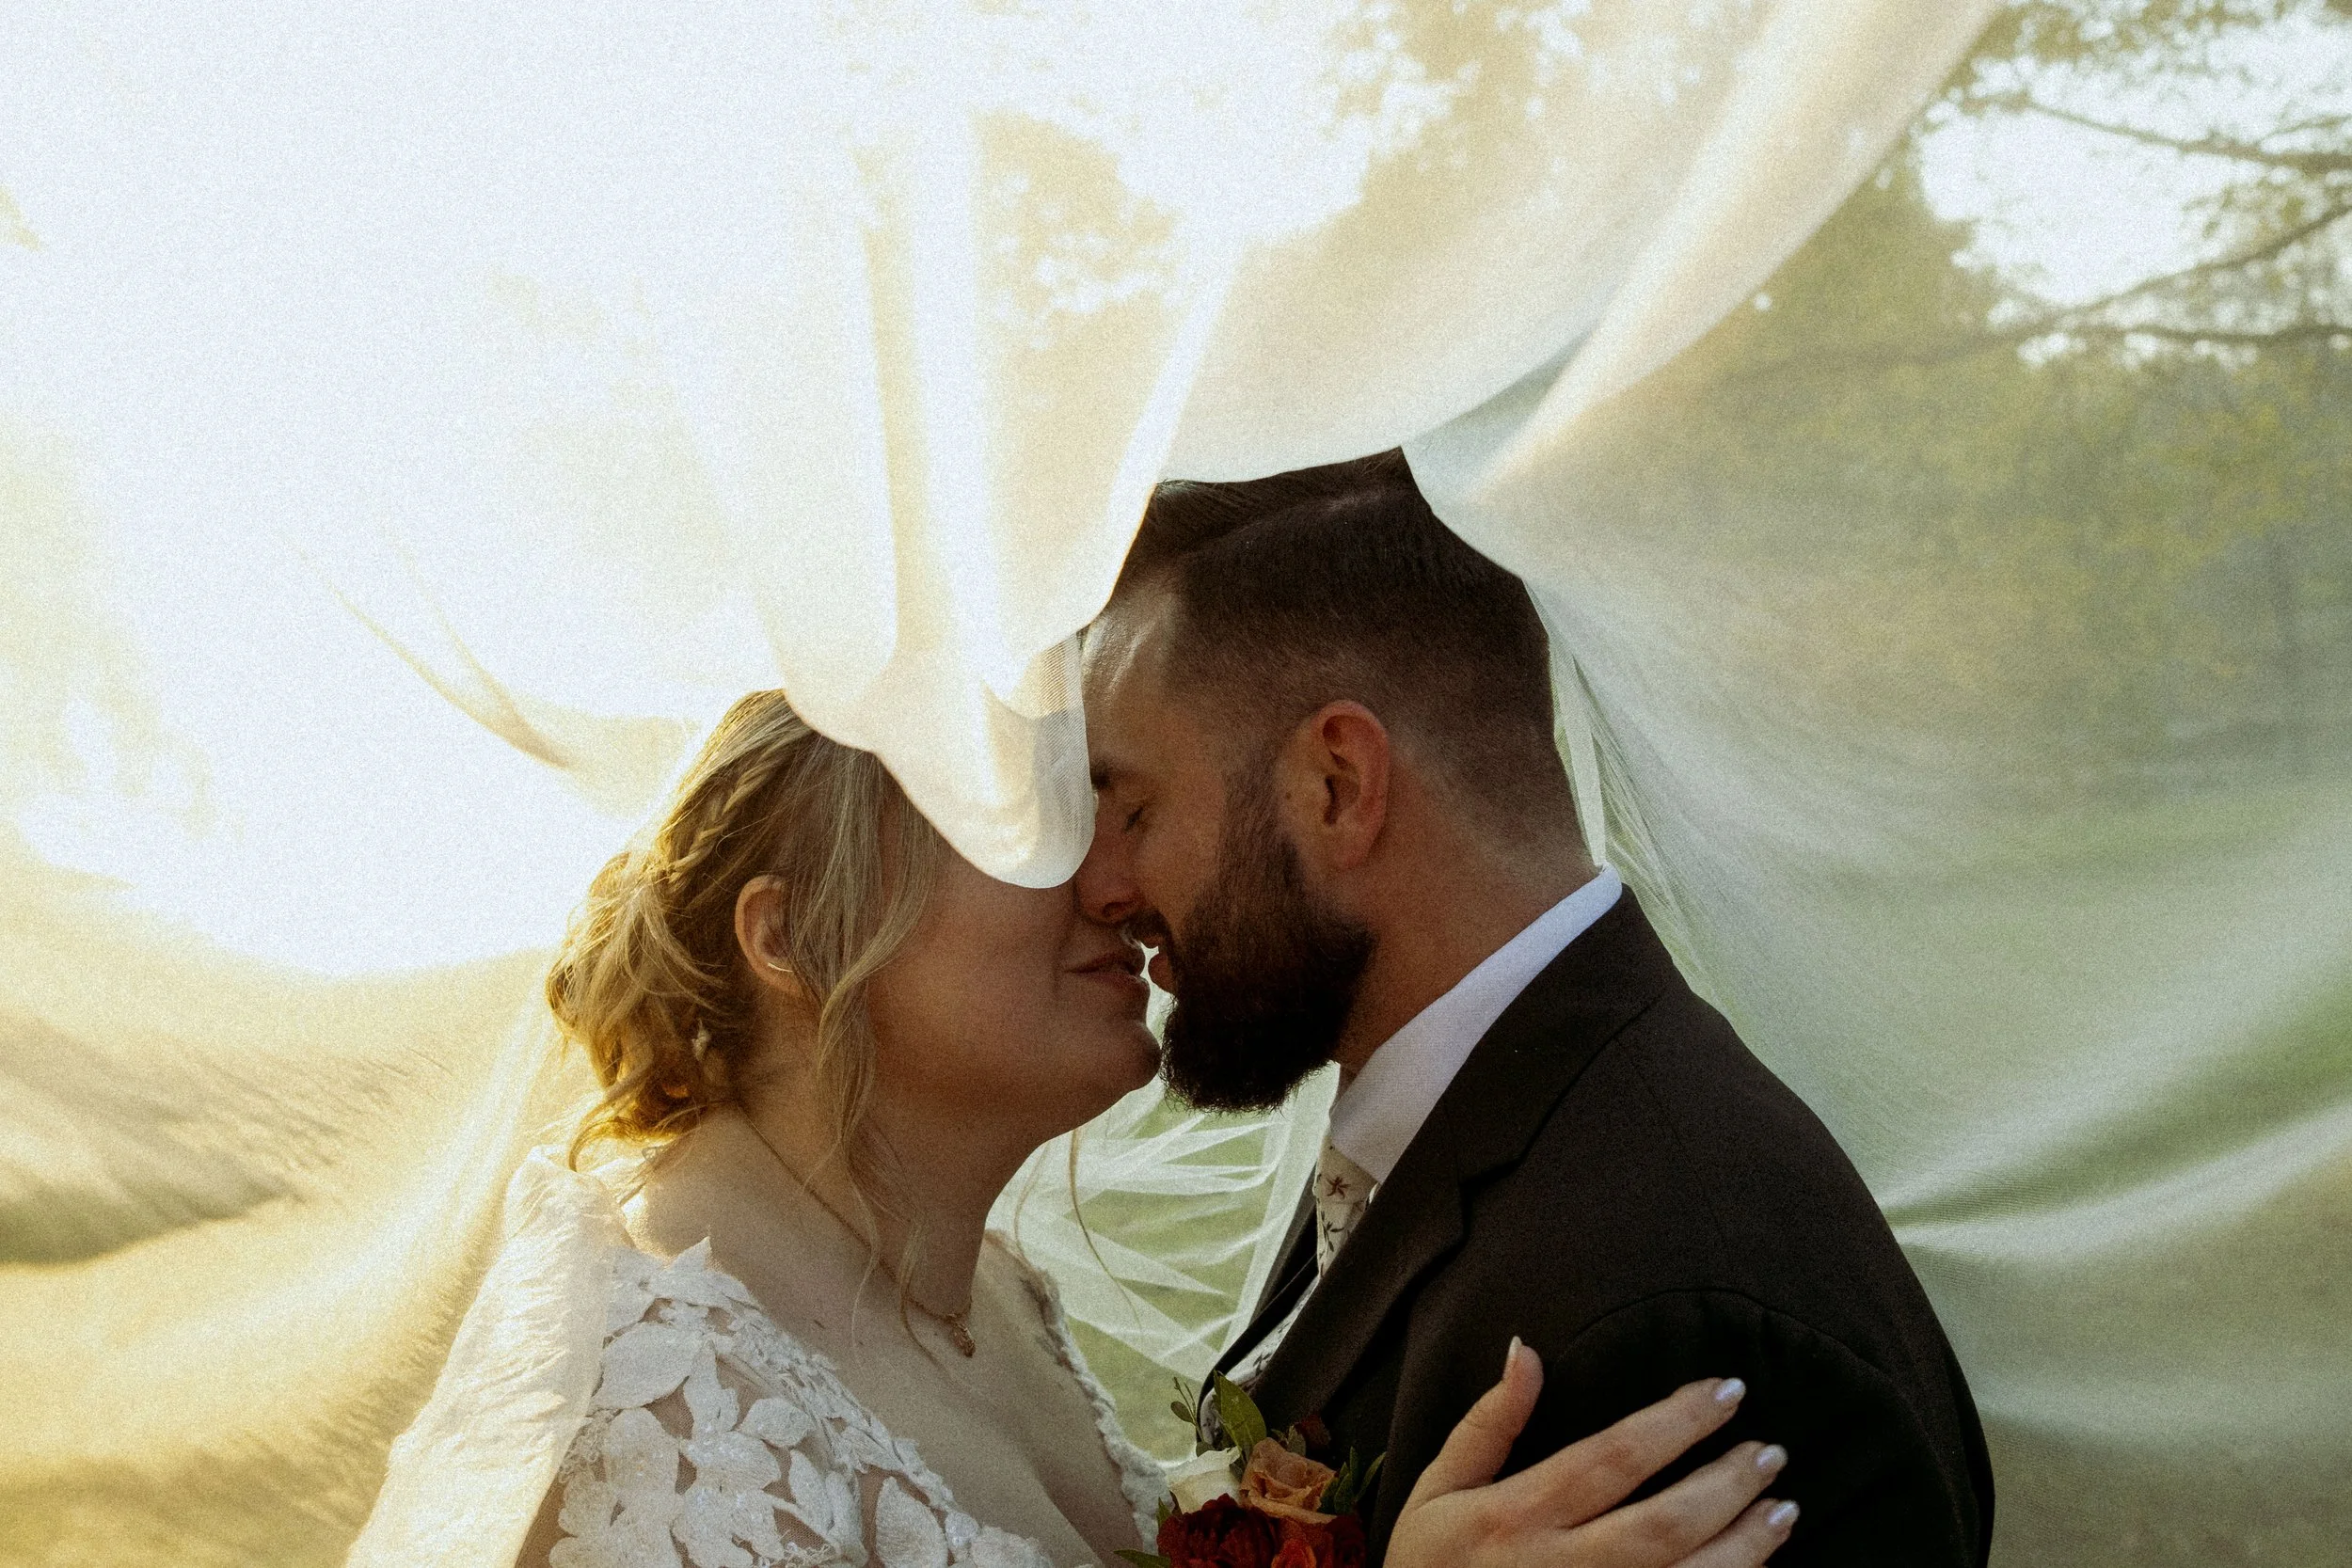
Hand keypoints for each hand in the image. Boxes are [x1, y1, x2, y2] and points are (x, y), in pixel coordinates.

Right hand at [1386, 1341, 1795, 1567]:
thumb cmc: (1428, 1567)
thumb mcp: (1437, 1489)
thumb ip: (1488, 1423)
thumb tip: (1529, 1350)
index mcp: (1515, 1516)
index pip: (1614, 1457)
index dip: (1679, 1421)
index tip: (1728, 1391)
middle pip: (1666, 1524)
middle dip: (1729, 1483)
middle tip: (1771, 1451)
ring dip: (1747, 1545)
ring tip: (1783, 1508)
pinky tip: (1753, 1567)